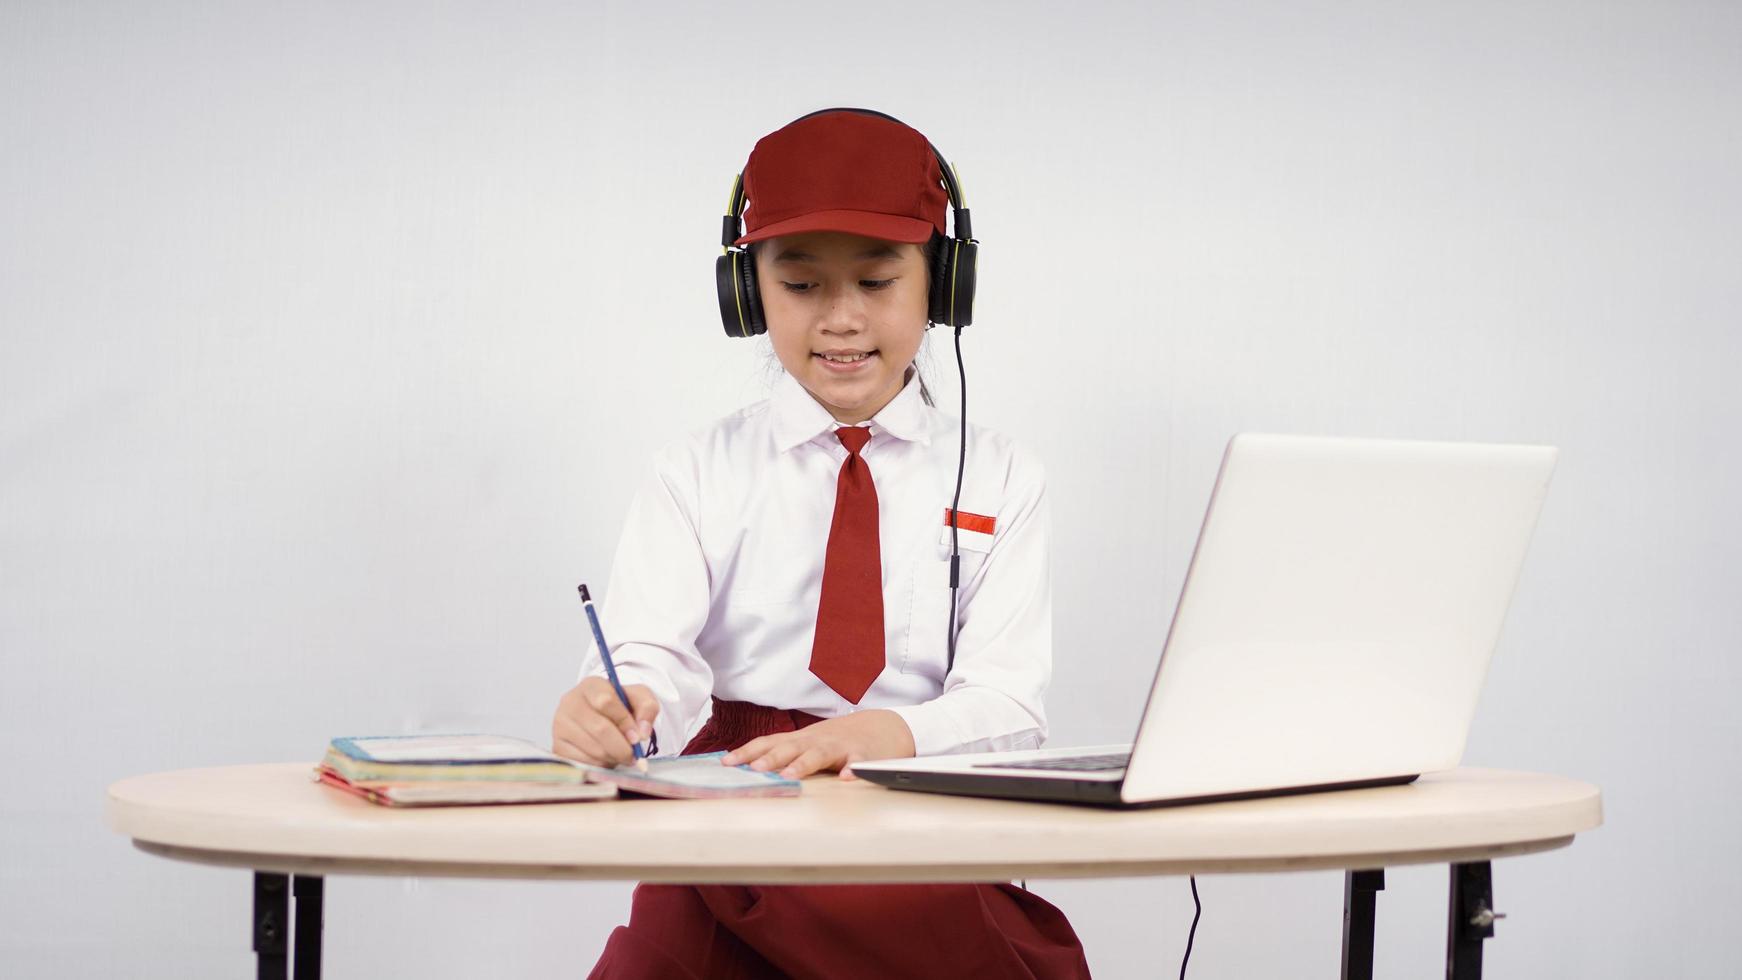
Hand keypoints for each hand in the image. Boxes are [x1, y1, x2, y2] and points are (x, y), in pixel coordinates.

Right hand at [551, 677, 659, 767]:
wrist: (601, 716)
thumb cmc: (621, 706)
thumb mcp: (640, 698)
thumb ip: (648, 708)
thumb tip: (642, 733)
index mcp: (591, 685)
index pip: (605, 701)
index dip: (625, 722)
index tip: (638, 737)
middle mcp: (570, 702)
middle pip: (599, 729)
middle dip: (622, 747)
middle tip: (634, 756)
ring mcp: (560, 724)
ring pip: (593, 749)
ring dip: (613, 757)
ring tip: (619, 754)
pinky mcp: (557, 745)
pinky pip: (583, 762)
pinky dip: (600, 765)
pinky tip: (606, 758)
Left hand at [721, 709, 915, 780]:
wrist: (882, 727)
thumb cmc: (838, 740)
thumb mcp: (808, 743)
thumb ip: (783, 753)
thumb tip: (746, 768)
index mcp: (800, 740)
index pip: (768, 743)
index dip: (747, 752)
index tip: (725, 763)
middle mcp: (816, 740)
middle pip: (790, 747)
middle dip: (770, 759)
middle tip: (754, 771)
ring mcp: (840, 746)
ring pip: (819, 754)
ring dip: (803, 765)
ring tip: (790, 776)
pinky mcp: (864, 754)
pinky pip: (858, 763)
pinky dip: (854, 770)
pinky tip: (848, 779)